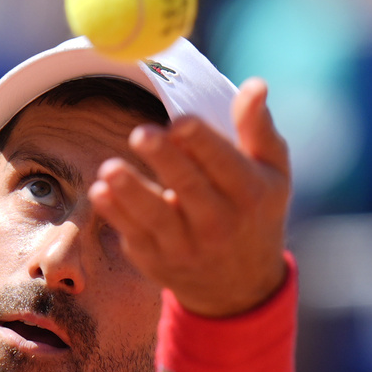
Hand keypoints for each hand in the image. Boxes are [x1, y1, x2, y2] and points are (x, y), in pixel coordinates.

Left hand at [89, 78, 290, 316]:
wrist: (239, 286)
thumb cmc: (254, 210)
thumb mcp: (271, 172)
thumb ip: (258, 128)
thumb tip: (255, 84)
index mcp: (249, 194)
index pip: (224, 164)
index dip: (202, 142)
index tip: (181, 120)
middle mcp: (219, 223)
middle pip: (188, 187)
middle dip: (164, 160)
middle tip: (141, 133)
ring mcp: (185, 245)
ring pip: (155, 217)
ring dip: (131, 192)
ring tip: (110, 168)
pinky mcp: (156, 259)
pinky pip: (133, 234)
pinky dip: (115, 214)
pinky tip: (100, 192)